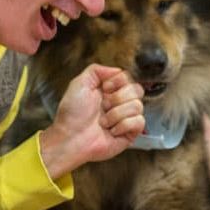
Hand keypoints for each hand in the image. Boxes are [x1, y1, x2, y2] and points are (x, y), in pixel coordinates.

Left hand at [40, 64, 144, 178]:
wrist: (71, 139)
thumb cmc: (71, 115)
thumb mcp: (79, 84)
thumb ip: (96, 70)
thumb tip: (117, 70)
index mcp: (109, 90)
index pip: (128, 77)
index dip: (118, 82)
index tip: (104, 89)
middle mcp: (119, 103)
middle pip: (137, 89)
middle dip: (117, 98)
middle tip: (103, 107)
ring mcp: (126, 118)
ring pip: (138, 106)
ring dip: (116, 114)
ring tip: (103, 122)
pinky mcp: (130, 133)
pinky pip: (139, 122)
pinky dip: (123, 125)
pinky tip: (112, 131)